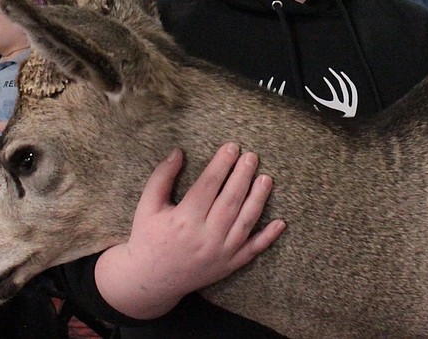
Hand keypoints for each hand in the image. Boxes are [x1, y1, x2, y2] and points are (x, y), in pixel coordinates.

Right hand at [95, 143, 285, 319]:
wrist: (150, 280)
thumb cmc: (148, 237)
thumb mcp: (147, 206)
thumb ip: (161, 177)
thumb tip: (179, 152)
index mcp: (184, 219)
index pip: (208, 185)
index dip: (221, 164)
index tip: (232, 147)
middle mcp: (205, 237)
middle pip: (230, 200)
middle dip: (243, 175)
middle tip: (252, 156)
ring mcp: (219, 253)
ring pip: (245, 222)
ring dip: (258, 199)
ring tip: (267, 178)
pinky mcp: (228, 266)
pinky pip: (252, 251)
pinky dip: (267, 238)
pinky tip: (280, 223)